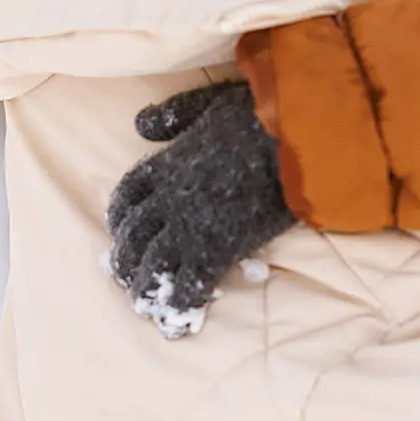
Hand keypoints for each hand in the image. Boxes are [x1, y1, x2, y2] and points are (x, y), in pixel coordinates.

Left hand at [105, 82, 295, 338]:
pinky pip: (191, 283)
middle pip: (135, 234)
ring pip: (155, 263)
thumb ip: (174, 114)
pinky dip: (181, 303)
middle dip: (126, 258)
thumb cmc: (262, 113)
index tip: (120, 229)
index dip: (120, 215)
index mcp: (168, 162)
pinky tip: (177, 319)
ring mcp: (192, 224)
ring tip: (145, 303)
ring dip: (146, 286)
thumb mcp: (209, 101)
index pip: (129, 194)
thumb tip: (140, 125)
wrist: (298, 137)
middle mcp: (171, 197)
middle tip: (126, 276)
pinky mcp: (219, 247)